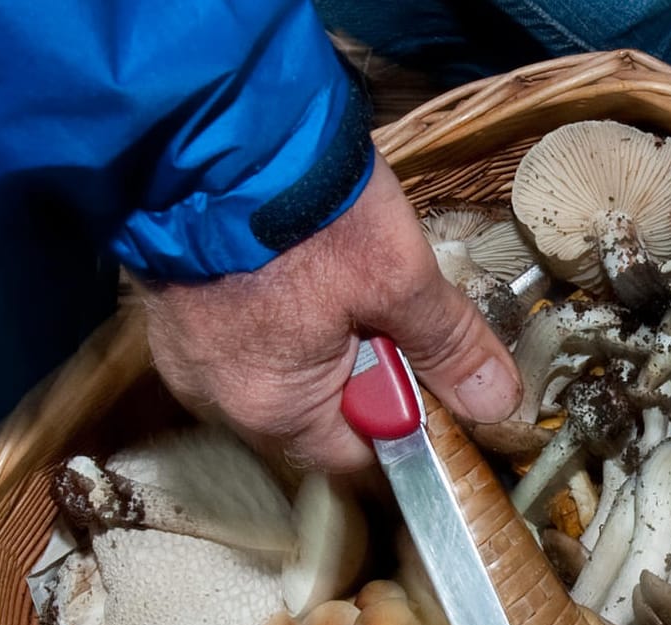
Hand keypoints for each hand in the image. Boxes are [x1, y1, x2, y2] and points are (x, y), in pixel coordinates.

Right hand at [142, 151, 519, 471]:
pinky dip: (279, 314)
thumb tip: (494, 405)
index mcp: (273, 410)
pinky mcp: (176, 316)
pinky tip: (298, 267)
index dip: (407, 412)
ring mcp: (188, 357)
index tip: (428, 361)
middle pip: (319, 413)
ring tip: (339, 276)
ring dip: (323, 337)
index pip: (362, 453)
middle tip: (381, 302)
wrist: (203, 126)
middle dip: (364, 366)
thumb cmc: (301, 206)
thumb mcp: (397, 277)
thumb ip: (448, 348)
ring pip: (283, 371)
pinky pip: (244, 338)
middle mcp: (219, 400)